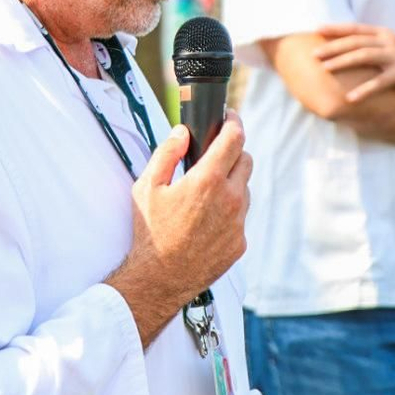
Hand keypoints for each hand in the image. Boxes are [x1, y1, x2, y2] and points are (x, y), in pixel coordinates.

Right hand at [107, 113, 251, 345]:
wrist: (159, 278)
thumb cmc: (150, 231)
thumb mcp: (148, 186)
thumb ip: (167, 153)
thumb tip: (182, 132)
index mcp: (208, 180)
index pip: (235, 139)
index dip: (234, 122)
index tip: (230, 117)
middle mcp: (231, 199)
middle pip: (246, 160)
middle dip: (233, 152)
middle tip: (215, 155)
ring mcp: (238, 223)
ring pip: (245, 190)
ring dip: (231, 184)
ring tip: (205, 193)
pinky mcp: (240, 243)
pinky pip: (240, 217)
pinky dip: (229, 212)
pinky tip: (206, 220)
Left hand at [314, 24, 394, 100]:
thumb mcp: (393, 45)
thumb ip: (375, 45)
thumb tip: (351, 50)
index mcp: (384, 34)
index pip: (355, 29)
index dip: (336, 28)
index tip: (317, 29)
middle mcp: (387, 41)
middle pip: (355, 42)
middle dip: (333, 47)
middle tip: (314, 54)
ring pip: (365, 56)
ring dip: (343, 62)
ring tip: (325, 69)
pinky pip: (381, 81)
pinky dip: (365, 89)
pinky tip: (351, 98)